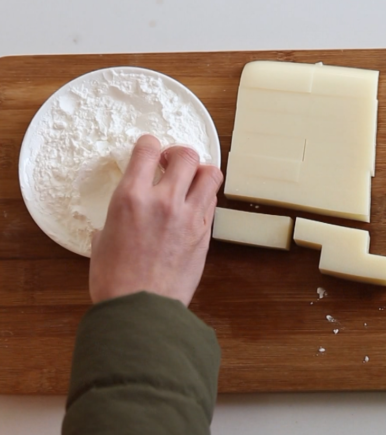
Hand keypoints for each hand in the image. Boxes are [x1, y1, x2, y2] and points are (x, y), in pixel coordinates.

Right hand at [89, 135, 222, 305]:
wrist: (141, 310)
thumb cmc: (115, 281)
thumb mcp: (103, 241)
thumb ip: (115, 220)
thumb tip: (116, 222)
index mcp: (131, 197)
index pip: (147, 149)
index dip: (150, 144)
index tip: (150, 149)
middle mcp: (164, 200)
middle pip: (187, 155)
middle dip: (179, 154)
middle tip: (172, 163)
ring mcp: (189, 216)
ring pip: (210, 174)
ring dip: (201, 172)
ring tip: (191, 181)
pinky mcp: (205, 234)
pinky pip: (212, 203)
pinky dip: (205, 198)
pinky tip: (194, 206)